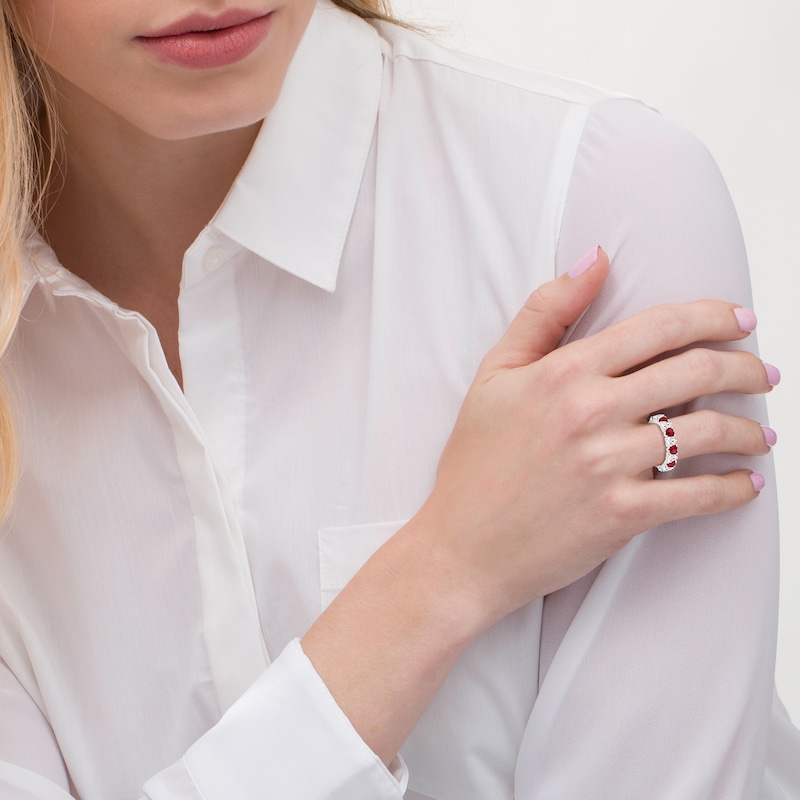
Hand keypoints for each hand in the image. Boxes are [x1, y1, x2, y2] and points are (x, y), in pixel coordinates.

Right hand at [416, 247, 773, 627]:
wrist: (461, 547)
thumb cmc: (475, 462)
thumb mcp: (495, 375)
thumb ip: (545, 312)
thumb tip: (596, 259)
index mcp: (564, 371)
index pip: (659, 327)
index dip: (712, 316)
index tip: (741, 319)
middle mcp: (592, 410)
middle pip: (697, 370)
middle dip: (746, 367)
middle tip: (763, 374)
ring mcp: (609, 464)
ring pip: (708, 430)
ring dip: (750, 430)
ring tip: (762, 433)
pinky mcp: (622, 515)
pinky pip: (699, 495)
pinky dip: (735, 488)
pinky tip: (748, 483)